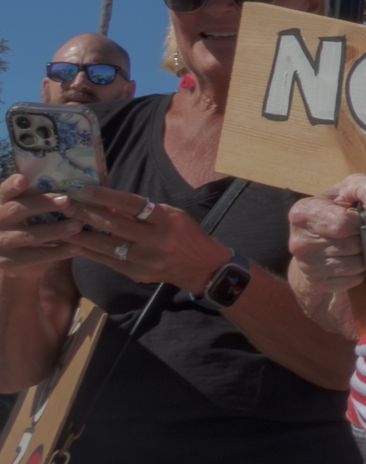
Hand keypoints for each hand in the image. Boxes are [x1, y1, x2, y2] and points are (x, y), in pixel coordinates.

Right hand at [0, 174, 83, 276]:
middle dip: (42, 204)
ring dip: (56, 230)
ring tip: (78, 225)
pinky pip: (35, 257)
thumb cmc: (25, 223)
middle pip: (16, 210)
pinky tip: (77, 248)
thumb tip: (66, 182)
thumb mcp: (24, 209)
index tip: (24, 179)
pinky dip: (57, 252)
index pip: (2, 193)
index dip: (11, 186)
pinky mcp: (8, 263)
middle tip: (68, 200)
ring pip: (28, 236)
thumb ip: (33, 197)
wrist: (13, 257)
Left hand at [63, 185, 227, 290]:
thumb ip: (143, 211)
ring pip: (106, 246)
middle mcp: (156, 240)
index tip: (83, 189)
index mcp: (167, 220)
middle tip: (65, 205)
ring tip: (63, 225)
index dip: (105, 196)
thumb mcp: (171, 215)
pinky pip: (108, 261)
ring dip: (82, 235)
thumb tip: (108, 204)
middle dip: (86, 214)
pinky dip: (91, 252)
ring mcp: (146, 260)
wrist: (204, 268)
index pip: (131, 204)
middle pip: (114, 225)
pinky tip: (76, 245)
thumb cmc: (187, 235)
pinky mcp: (138, 274)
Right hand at [287, 174, 365, 298]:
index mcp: (303, 212)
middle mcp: (299, 241)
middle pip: (352, 245)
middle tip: (362, 231)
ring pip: (355, 265)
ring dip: (365, 255)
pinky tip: (352, 258)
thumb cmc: (340, 207)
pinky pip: (352, 279)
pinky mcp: (317, 283)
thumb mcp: (353, 188)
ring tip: (358, 244)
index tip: (363, 216)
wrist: (321, 235)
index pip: (343, 223)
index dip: (362, 221)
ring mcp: (306, 265)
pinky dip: (360, 270)